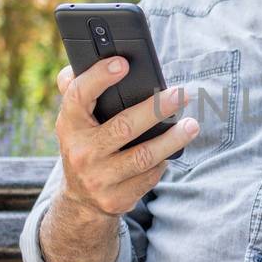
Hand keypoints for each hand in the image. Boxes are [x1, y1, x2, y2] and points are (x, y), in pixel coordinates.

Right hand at [53, 57, 196, 217]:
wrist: (80, 198)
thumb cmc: (85, 143)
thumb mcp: (75, 119)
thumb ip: (76, 88)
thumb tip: (80, 63)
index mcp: (68, 125)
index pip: (79, 96)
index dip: (99, 78)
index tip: (123, 63)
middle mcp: (81, 153)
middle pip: (123, 127)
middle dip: (155, 109)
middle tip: (181, 94)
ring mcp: (98, 178)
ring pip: (143, 156)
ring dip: (172, 139)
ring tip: (192, 124)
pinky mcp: (117, 198)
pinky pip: (149, 176)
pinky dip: (164, 160)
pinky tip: (174, 148)